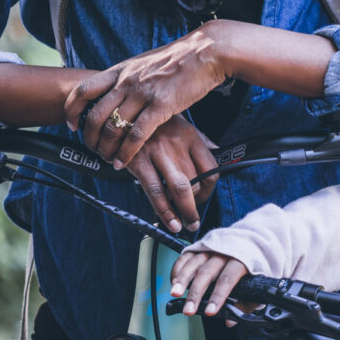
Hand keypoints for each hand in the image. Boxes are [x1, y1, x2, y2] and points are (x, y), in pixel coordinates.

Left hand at [64, 22, 228, 167]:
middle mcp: (127, 81)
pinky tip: (124, 161)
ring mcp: (143, 93)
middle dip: (89, 138)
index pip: (84, 89)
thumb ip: (129, 77)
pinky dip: (126, 153)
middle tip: (92, 149)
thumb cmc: (180, 58)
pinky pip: (136, 135)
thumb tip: (118, 92)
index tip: (73, 125)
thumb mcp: (145, 63)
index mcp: (121, 70)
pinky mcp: (161, 106)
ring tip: (108, 159)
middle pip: (95, 115)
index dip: (72, 110)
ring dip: (106, 149)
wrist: (206, 52)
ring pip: (112, 128)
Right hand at [124, 116, 218, 232]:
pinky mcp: (139, 161)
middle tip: (193, 221)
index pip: (211, 168)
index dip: (209, 190)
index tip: (203, 199)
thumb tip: (217, 155)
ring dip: (184, 212)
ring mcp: (159, 152)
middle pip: (196, 181)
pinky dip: (163, 210)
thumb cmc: (154, 124)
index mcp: (191, 136)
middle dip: (196, 206)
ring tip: (183, 226)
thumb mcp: (180, 126)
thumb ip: (198, 144)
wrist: (123, 114)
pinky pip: (155, 191)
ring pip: (179, 188)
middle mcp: (177, 144)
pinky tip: (167, 221)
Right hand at [171, 250, 248, 316]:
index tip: (210, 311)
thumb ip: (244, 304)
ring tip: (175, 294)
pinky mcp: (199, 247)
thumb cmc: (251, 268)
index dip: (218, 296)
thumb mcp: (255, 286)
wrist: (249, 242)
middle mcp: (223, 252)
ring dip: (182, 279)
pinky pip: (186, 256)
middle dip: (196, 293)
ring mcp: (210, 248)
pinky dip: (178, 268)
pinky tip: (174, 281)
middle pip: (207, 273)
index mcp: (241, 260)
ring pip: (194, 263)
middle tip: (189, 310)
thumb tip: (230, 321)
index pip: (227, 279)